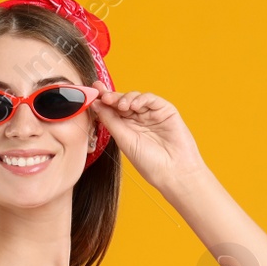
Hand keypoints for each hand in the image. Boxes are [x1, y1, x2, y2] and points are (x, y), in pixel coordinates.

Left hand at [89, 81, 208, 190]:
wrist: (174, 172)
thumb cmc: (150, 163)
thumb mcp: (124, 140)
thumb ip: (110, 121)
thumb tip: (95, 104)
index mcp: (125, 129)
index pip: (111, 111)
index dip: (102, 101)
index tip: (92, 94)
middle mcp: (138, 120)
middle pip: (121, 101)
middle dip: (111, 96)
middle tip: (102, 94)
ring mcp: (151, 115)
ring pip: (135, 98)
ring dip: (125, 98)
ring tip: (121, 106)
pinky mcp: (165, 110)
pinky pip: (151, 99)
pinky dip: (141, 99)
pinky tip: (134, 105)